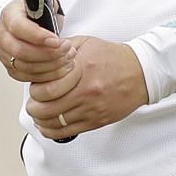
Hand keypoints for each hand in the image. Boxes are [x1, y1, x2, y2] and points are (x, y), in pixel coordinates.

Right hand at [0, 0, 72, 85]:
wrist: (25, 22)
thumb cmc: (35, 13)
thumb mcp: (43, 3)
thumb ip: (49, 6)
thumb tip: (54, 12)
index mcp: (9, 15)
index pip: (19, 27)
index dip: (39, 36)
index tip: (57, 41)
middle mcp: (2, 35)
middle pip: (21, 51)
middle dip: (48, 53)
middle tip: (67, 49)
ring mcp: (4, 53)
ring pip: (25, 67)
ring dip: (51, 66)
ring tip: (68, 58)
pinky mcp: (10, 67)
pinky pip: (27, 77)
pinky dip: (47, 75)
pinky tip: (61, 68)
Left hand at [25, 35, 149, 138]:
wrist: (142, 73)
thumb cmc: (115, 58)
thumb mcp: (87, 44)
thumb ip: (63, 48)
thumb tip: (43, 52)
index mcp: (81, 70)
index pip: (46, 87)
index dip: (34, 90)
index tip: (35, 87)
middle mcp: (85, 91)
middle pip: (45, 108)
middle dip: (33, 107)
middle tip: (33, 103)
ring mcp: (91, 109)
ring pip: (54, 123)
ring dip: (40, 120)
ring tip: (39, 114)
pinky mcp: (96, 121)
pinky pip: (67, 132)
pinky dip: (52, 131)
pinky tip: (48, 125)